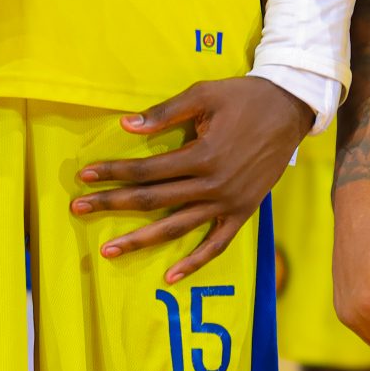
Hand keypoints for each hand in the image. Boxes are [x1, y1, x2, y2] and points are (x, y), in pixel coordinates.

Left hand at [71, 74, 313, 281]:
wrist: (291, 109)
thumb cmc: (245, 97)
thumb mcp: (204, 94)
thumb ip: (165, 113)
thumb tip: (126, 126)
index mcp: (202, 154)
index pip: (146, 170)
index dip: (113, 172)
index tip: (85, 175)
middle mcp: (213, 184)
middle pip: (153, 201)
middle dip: (113, 204)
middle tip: (79, 209)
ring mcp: (228, 202)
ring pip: (177, 228)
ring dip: (141, 240)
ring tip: (109, 250)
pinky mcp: (243, 212)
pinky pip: (216, 244)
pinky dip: (194, 263)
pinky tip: (170, 276)